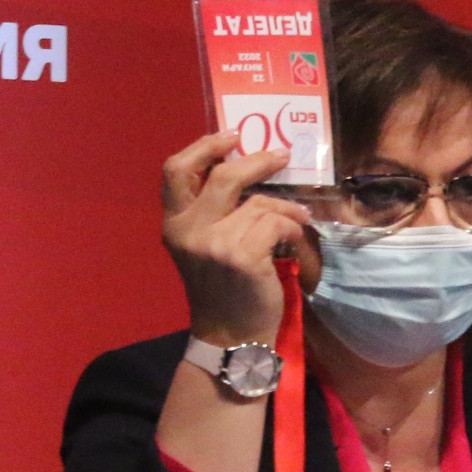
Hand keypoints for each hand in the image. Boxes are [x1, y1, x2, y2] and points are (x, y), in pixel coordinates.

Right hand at [161, 131, 311, 344]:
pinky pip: (277, 224)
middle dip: (258, 161)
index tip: (231, 136)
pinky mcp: (241, 256)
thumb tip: (246, 170)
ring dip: (286, 208)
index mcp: (173, 223)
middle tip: (281, 156)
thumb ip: (212, 212)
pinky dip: (292, 228)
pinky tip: (293, 242)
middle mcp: (187, 230)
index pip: (175, 170)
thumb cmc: (223, 288)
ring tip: (298, 217)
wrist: (229, 334)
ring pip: (260, 203)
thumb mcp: (203, 246)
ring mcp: (214, 243)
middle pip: (224, 175)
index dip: (204, 147)